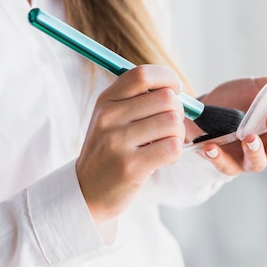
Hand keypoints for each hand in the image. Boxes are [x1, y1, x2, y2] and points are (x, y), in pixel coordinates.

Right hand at [76, 65, 185, 222]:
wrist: (87, 192)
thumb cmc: (109, 152)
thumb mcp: (111, 118)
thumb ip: (138, 99)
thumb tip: (176, 88)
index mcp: (106, 100)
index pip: (143, 74)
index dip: (167, 78)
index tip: (174, 90)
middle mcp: (109, 117)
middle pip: (166, 99)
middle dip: (178, 112)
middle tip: (169, 126)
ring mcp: (118, 141)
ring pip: (173, 123)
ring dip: (177, 135)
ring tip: (164, 143)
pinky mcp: (131, 165)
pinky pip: (172, 148)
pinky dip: (175, 153)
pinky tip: (162, 158)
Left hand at [194, 76, 266, 175]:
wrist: (203, 110)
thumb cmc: (235, 101)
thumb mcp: (255, 88)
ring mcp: (248, 158)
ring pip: (259, 162)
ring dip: (255, 150)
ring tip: (248, 136)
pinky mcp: (227, 164)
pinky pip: (225, 166)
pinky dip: (218, 157)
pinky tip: (211, 146)